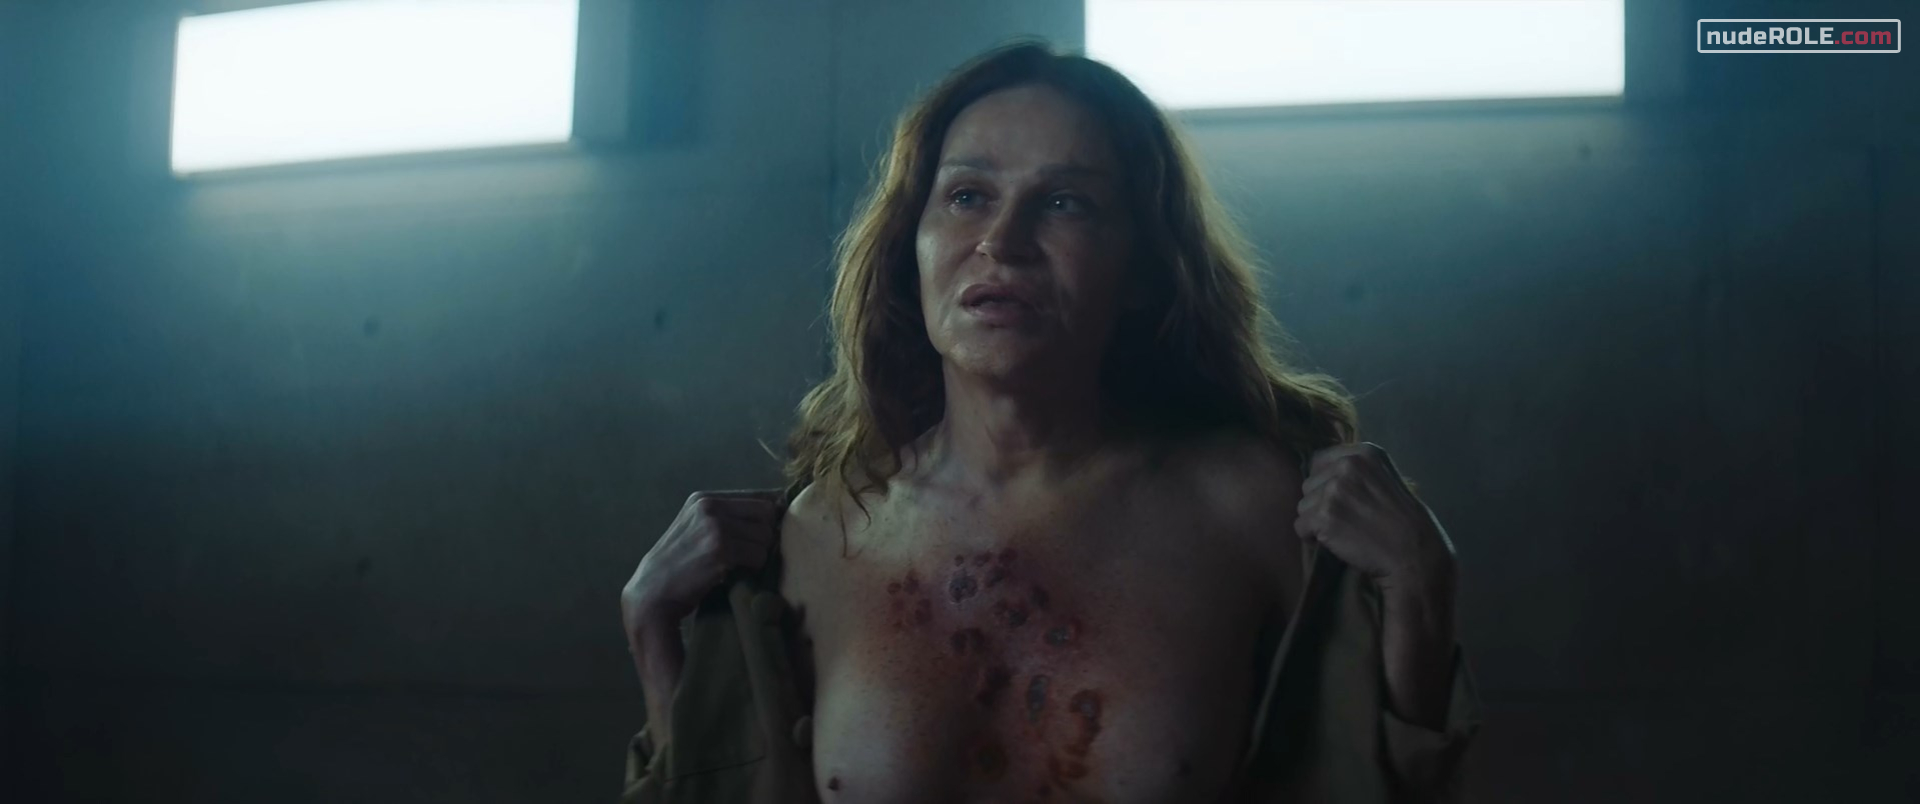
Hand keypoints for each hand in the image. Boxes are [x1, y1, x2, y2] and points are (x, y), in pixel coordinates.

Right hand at [621, 489, 782, 638]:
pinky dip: (753, 568)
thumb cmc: (679, 566)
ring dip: (759, 554)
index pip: (759, 496)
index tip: (758, 538)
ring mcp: (714, 526)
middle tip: (749, 555)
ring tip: (738, 565)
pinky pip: (759, 555)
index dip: (766, 519)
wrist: (652, 594)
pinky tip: (734, 574)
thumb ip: (727, 517)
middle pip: (767, 513)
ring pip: (766, 535)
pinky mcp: (720, 549)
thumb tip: (776, 510)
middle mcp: (709, 506)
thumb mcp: (697, 529)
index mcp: (704, 498)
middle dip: (763, 536)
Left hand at [1294, 443, 1455, 598]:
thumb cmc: (1403, 522)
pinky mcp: (1323, 516)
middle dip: (1320, 503)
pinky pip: (1300, 527)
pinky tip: (1336, 542)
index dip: (1324, 483)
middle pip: (1309, 484)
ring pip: (1302, 506)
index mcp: (1364, 453)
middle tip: (1346, 519)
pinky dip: (1312, 538)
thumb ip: (1356, 472)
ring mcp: (1334, 490)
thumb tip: (1321, 473)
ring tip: (1344, 531)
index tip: (1340, 500)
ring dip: (1316, 521)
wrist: (1414, 554)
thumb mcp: (1385, 479)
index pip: (1320, 460)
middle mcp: (1347, 466)